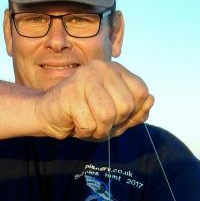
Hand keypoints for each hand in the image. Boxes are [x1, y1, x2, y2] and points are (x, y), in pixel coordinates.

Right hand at [34, 61, 153, 139]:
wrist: (48, 115)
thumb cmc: (85, 116)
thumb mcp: (116, 119)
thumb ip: (136, 113)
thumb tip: (151, 100)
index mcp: (116, 71)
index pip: (142, 93)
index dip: (132, 113)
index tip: (116, 116)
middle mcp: (102, 68)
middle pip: (126, 106)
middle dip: (114, 123)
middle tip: (99, 121)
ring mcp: (85, 77)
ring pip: (108, 116)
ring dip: (99, 130)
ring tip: (88, 123)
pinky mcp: (70, 92)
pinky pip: (88, 124)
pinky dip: (84, 132)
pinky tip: (75, 123)